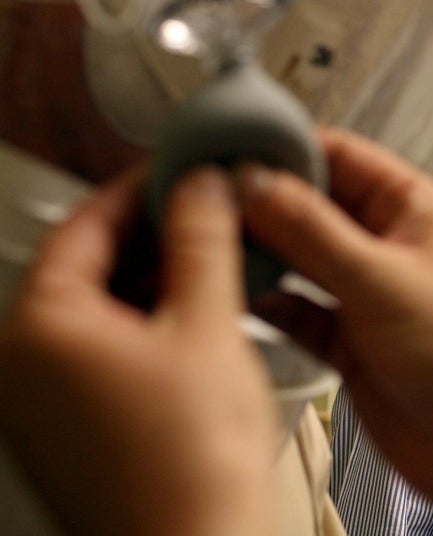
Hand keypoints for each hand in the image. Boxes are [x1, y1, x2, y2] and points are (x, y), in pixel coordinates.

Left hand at [0, 168, 276, 535]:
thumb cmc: (192, 460)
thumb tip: (201, 185)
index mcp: (38, 329)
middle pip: (86, 268)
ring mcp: (37, 402)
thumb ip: (202, 240)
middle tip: (208, 211)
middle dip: (152, 235)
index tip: (183, 170)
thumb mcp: (208, 324)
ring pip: (96, 310)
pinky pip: (99, 351)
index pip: (84, 225)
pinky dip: (144, 324)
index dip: (142, 188)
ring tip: (215, 263)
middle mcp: (20, 364)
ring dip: (153, 279)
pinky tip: (198, 318)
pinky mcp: (64, 429)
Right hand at [240, 127, 432, 534]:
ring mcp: (369, 294)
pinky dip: (270, 304)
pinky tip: (237, 297)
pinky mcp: (352, 342)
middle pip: (314, 206)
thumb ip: (311, 229)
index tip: (227, 148)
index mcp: (414, 209)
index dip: (287, 148)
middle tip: (200, 199)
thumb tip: (254, 181)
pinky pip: (299, 311)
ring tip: (205, 242)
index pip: (342, 156)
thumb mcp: (381, 278)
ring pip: (301, 259)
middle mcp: (390, 245)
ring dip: (261, 253)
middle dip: (262, 201)